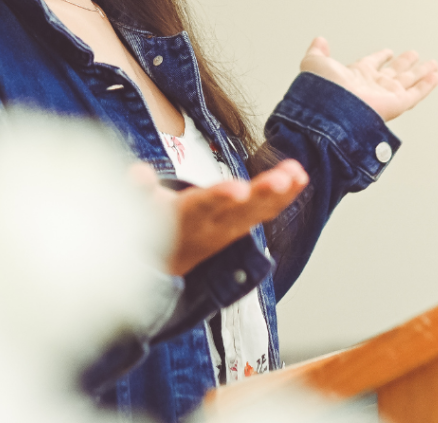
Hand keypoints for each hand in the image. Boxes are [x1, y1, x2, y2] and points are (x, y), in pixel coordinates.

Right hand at [131, 159, 308, 276]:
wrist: (169, 264)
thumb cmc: (157, 227)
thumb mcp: (142, 211)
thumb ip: (139, 191)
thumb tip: (137, 173)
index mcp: (187, 219)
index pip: (203, 206)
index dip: (220, 198)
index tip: (238, 189)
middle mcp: (214, 226)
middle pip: (240, 210)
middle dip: (262, 195)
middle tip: (280, 181)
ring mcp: (231, 228)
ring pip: (259, 211)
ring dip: (280, 192)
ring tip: (296, 173)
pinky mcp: (243, 226)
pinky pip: (268, 210)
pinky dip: (286, 194)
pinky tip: (300, 176)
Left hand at [300, 36, 437, 121]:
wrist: (330, 110)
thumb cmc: (321, 90)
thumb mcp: (315, 63)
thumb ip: (318, 51)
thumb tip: (319, 40)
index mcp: (355, 76)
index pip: (371, 64)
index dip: (379, 57)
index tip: (387, 52)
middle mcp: (372, 86)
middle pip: (393, 73)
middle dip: (404, 64)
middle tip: (414, 55)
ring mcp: (385, 95)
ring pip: (408, 82)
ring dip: (420, 72)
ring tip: (432, 63)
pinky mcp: (396, 104)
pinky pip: (415, 93)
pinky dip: (426, 85)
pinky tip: (435, 76)